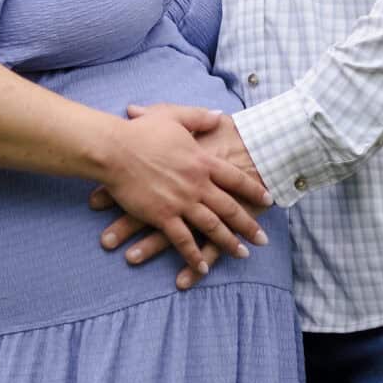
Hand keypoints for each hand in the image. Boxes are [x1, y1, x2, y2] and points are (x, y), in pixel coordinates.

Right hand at [95, 106, 272, 289]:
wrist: (114, 150)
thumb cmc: (141, 131)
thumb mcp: (174, 116)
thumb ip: (199, 117)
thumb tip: (219, 116)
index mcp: (203, 161)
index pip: (236, 179)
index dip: (253, 190)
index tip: (268, 200)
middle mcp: (197, 184)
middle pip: (230, 208)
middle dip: (248, 225)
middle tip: (262, 239)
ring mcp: (182, 202)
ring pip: (212, 227)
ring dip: (229, 242)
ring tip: (242, 254)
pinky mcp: (163, 217)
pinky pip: (183, 240)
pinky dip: (194, 255)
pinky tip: (203, 267)